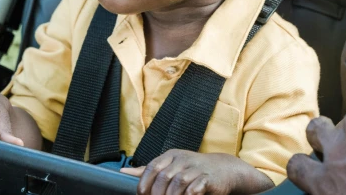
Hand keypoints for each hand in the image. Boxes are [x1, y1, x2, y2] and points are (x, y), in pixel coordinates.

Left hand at [121, 150, 272, 194]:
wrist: (223, 169)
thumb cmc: (193, 169)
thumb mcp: (171, 165)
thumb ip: (149, 170)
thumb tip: (123, 172)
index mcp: (171, 155)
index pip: (152, 167)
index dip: (145, 183)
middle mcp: (182, 159)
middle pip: (164, 177)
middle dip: (157, 194)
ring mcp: (196, 168)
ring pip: (178, 182)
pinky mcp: (208, 178)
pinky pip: (195, 188)